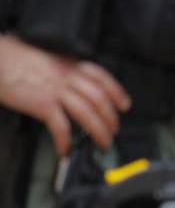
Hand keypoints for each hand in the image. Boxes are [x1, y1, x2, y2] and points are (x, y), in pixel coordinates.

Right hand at [0, 34, 129, 154]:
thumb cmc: (16, 58)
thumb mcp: (48, 59)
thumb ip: (64, 71)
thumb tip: (75, 87)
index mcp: (70, 65)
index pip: (102, 78)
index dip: (117, 93)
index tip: (125, 106)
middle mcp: (68, 76)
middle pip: (99, 99)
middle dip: (110, 118)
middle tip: (113, 131)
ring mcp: (56, 90)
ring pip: (87, 113)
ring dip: (98, 131)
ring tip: (101, 143)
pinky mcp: (42, 104)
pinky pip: (60, 125)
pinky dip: (65, 140)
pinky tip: (65, 148)